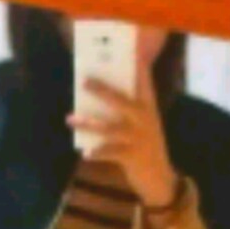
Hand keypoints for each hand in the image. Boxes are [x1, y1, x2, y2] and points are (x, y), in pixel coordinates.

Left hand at [66, 61, 178, 207]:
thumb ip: (125, 109)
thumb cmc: (144, 147)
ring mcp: (138, 138)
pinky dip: (96, 152)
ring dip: (87, 123)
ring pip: (108, 127)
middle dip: (102, 90)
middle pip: (120, 100)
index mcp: (147, 107)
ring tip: (69, 119)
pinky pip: (109, 152)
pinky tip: (85, 153)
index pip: (142, 80)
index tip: (126, 49)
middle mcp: (144, 119)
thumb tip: (96, 94)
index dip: (135, 64)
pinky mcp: (132, 156)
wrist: (160, 179)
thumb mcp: (140, 125)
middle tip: (84, 81)